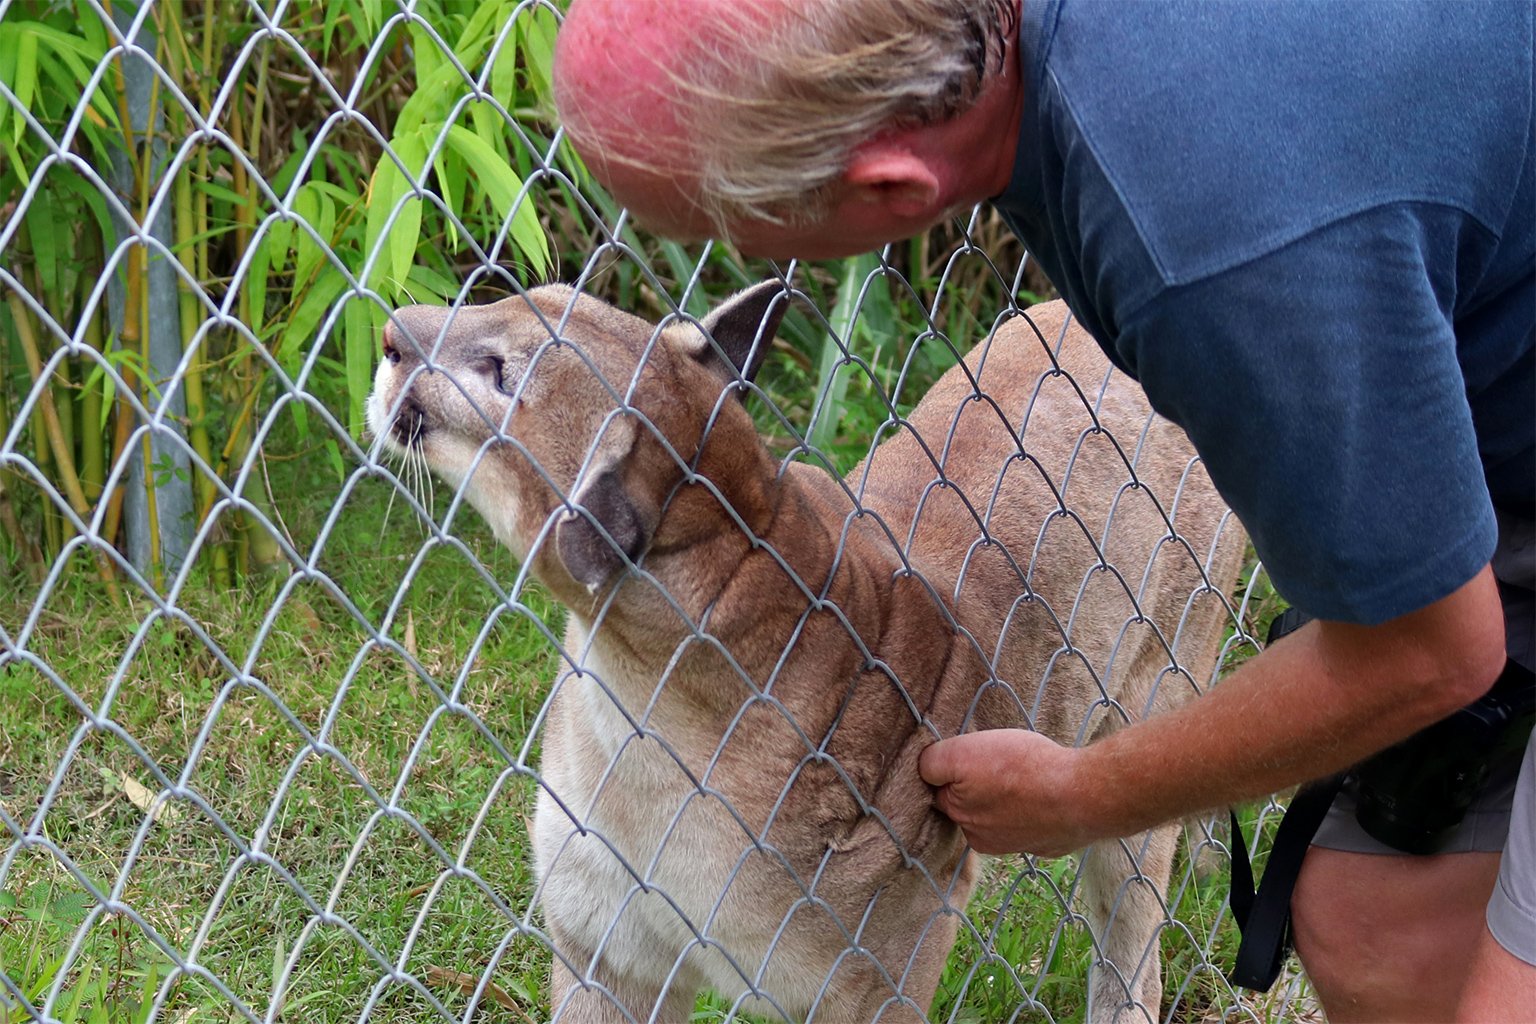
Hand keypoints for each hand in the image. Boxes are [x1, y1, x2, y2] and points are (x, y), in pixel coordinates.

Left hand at [918, 729, 1104, 857]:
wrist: (1081, 796)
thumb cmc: (1022, 769)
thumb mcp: (964, 753)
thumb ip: (935, 763)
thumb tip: (925, 769)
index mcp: (961, 817)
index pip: (940, 792)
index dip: (951, 771)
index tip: (968, 759)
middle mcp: (983, 838)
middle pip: (969, 807)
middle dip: (976, 789)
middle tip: (997, 766)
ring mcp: (1016, 844)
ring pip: (998, 817)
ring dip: (1004, 801)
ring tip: (1022, 778)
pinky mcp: (1046, 844)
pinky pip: (1030, 823)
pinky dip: (1032, 811)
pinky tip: (1042, 794)